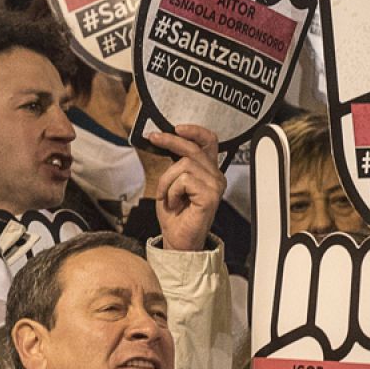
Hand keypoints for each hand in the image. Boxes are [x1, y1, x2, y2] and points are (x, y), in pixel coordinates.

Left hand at [147, 124, 221, 251]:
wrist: (178, 241)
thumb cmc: (175, 215)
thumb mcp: (171, 182)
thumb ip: (174, 163)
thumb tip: (162, 138)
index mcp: (209, 172)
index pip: (209, 141)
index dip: (194, 131)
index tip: (176, 127)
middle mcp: (216, 176)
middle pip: (193, 148)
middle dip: (170, 141)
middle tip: (153, 138)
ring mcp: (215, 185)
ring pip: (184, 164)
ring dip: (167, 180)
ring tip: (167, 196)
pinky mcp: (211, 195)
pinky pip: (184, 179)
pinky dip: (171, 190)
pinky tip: (174, 203)